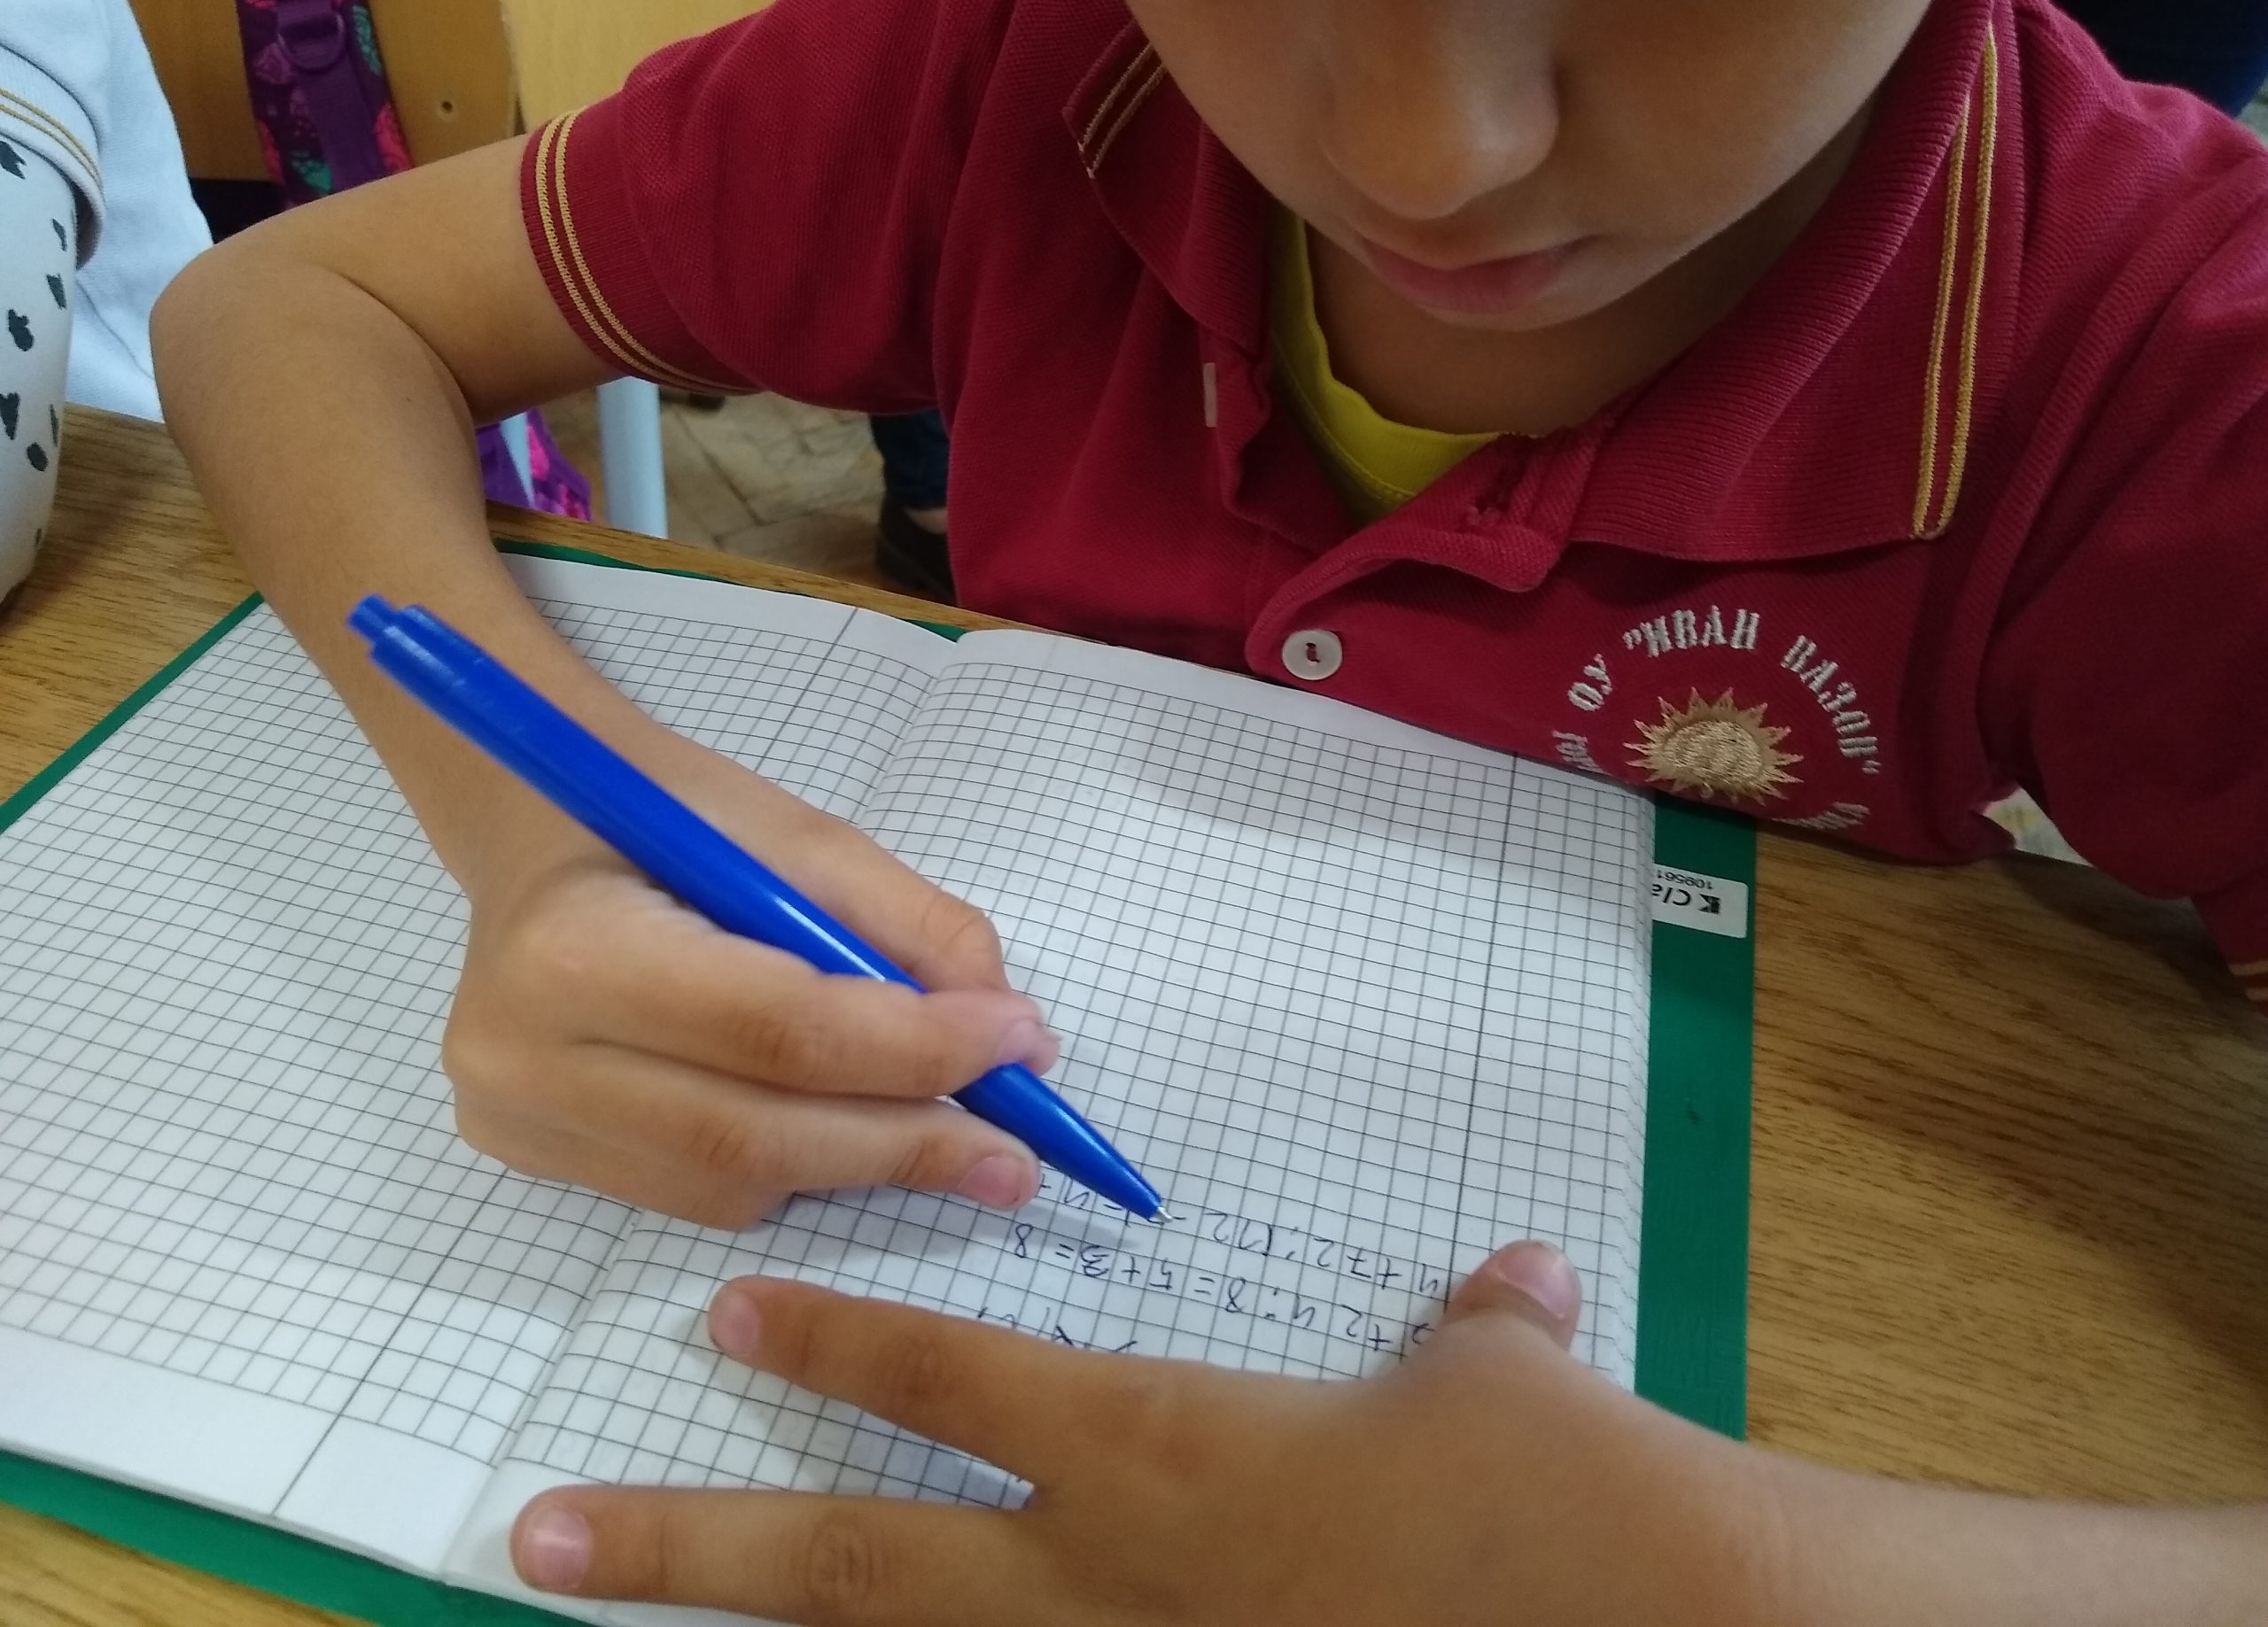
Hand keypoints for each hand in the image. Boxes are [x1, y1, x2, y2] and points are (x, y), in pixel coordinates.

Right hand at [447, 731, 1058, 1227]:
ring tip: (957, 1144)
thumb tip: (1013, 1034)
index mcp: (576, 951)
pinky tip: (847, 1129)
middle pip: (756, 1136)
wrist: (533, 831)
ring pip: (734, 1187)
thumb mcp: (800, 835)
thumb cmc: (669, 817)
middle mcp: (525, 1058)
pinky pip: (699, 1197)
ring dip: (860, 1166)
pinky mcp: (535, 1159)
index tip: (1023, 1046)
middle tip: (1019, 1154)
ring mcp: (519, 1124)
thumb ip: (910, 928)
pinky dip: (795, 1172)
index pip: (779, 1029)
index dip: (916, 1050)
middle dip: (907, 1143)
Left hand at [509, 1243, 1785, 1626]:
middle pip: (849, 1562)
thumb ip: (1474, 1330)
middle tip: (537, 1539)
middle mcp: (1100, 1582)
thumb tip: (1511, 1278)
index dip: (834, 1342)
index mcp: (1159, 1449)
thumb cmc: (1555, 1497)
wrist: (1646, 1626)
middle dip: (686, 1549)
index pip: (951, 1376)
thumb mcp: (1505, 1390)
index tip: (725, 1322)